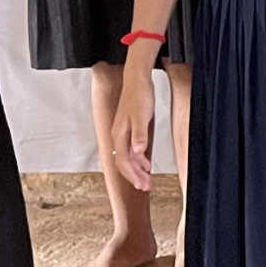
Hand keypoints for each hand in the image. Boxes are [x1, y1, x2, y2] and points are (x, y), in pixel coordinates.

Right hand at [110, 48, 157, 190]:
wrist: (137, 79)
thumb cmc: (140, 96)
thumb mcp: (142, 115)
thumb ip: (140, 134)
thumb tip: (138, 152)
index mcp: (119, 134)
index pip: (123, 161)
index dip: (132, 174)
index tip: (142, 185)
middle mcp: (118, 135)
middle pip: (123, 162)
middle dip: (134, 176)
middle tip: (146, 186)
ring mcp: (122, 132)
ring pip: (127, 156)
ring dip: (137, 168)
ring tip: (147, 179)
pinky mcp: (128, 128)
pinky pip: (131, 149)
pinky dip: (138, 158)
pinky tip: (146, 163)